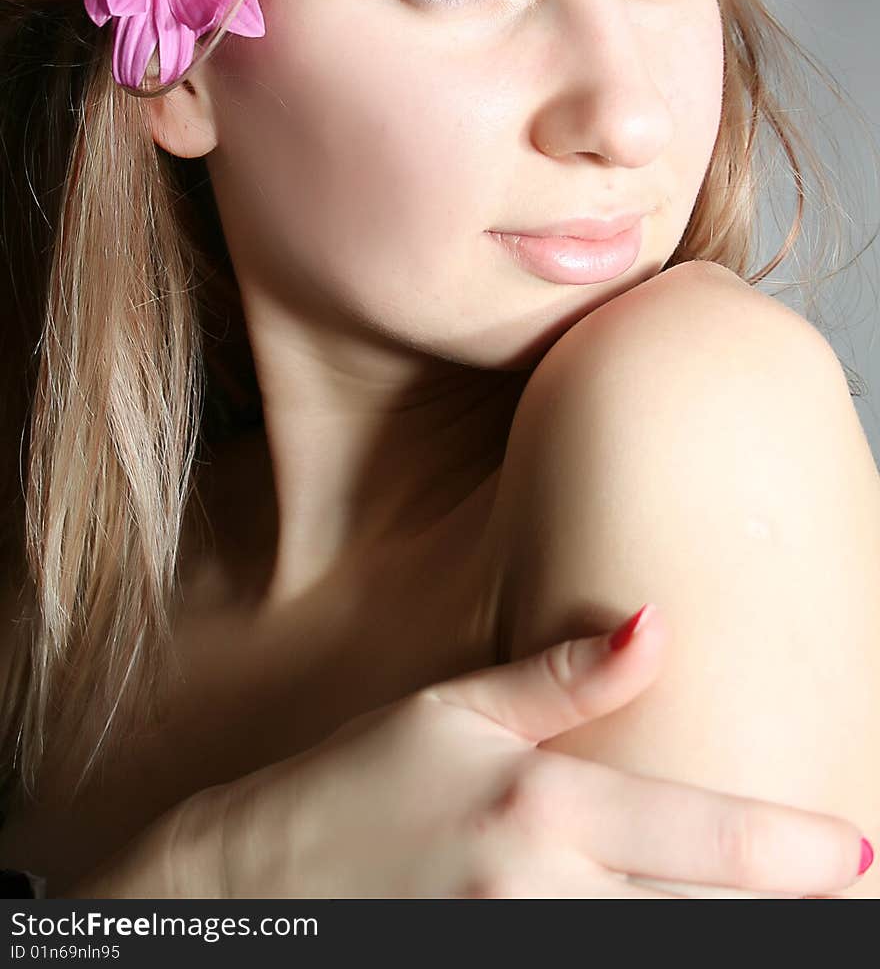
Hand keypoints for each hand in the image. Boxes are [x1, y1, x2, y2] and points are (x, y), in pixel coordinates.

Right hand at [177, 605, 862, 897]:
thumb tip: (661, 623)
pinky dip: (650, 962)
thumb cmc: (361, 783)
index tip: (859, 853)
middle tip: (847, 899)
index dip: (798, 853)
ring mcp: (517, 953)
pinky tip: (673, 931)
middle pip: (704, 919)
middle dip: (784, 917)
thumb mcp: (459, 711)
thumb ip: (567, 676)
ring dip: (724, 939)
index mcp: (543, 804)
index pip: (705, 836)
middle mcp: (542, 890)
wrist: (256, 887)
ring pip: (659, 959)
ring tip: (772, 919)